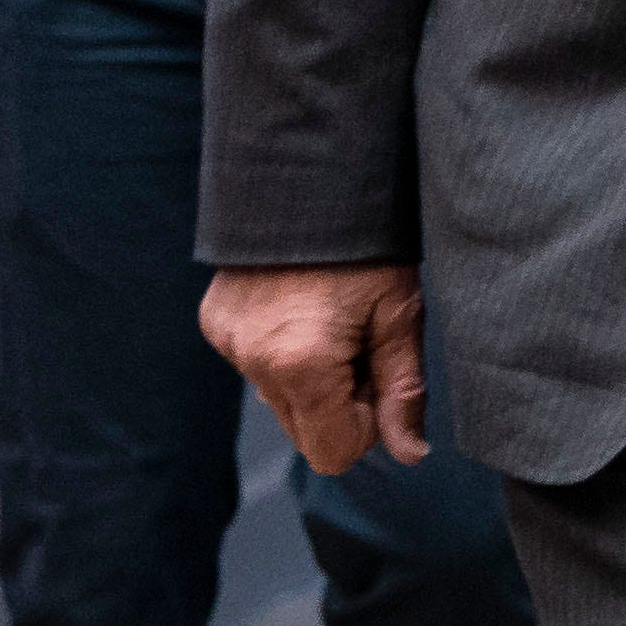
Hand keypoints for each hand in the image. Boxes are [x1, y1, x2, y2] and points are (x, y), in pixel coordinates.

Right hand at [203, 263, 431, 474]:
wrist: (311, 171)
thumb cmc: (369, 241)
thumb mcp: (401, 311)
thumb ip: (404, 391)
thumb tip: (410, 454)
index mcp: (301, 364)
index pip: (332, 453)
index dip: (366, 425)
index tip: (379, 373)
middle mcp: (252, 361)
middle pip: (304, 431)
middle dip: (340, 402)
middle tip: (362, 342)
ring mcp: (227, 341)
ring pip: (280, 399)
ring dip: (313, 378)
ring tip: (335, 317)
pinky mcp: (215, 321)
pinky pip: (256, 365)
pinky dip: (284, 352)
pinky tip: (305, 305)